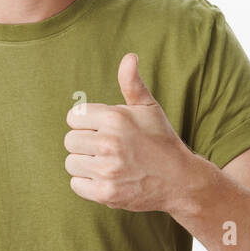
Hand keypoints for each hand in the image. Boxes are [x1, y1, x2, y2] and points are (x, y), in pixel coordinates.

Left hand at [63, 53, 194, 212]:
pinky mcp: (106, 193)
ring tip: (108, 164)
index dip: (87, 124)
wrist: (180, 180)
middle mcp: (109, 143)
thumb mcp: (149, 108)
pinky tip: (107, 179)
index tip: (103, 131)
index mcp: (115, 118)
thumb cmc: (160, 140)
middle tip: (107, 149)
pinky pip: (75, 184)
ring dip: (85, 165)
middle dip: (85, 145)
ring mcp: (107, 170)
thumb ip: (132, 83)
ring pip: (71, 163)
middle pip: (69, 141)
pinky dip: (87, 184)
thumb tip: (129, 57)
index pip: (73, 117)